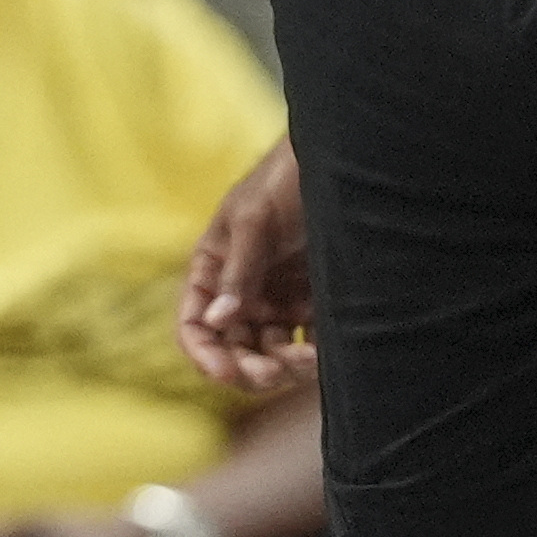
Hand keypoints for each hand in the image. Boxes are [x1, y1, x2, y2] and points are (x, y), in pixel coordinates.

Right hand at [181, 143, 311, 389]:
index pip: (194, 323)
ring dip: (282, 367)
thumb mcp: (255, 220)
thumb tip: (217, 319)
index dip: (203, 352)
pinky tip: (321, 355)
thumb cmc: (285, 180)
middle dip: (248, 367)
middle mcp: (241, 292)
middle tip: (270, 372)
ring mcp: (278, 300)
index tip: (225, 372)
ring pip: (270, 355)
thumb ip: (238, 271)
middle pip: (232, 348)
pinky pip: (306, 345)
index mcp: (213, 270)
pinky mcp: (314, 304)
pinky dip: (311, 357)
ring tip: (306, 358)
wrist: (342, 164)